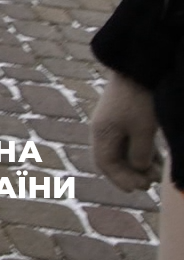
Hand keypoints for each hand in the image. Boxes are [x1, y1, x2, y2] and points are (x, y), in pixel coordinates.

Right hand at [92, 69, 160, 192]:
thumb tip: (139, 170)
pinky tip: (157, 159)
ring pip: (122, 151)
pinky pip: (129, 141)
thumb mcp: (143, 130)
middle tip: (149, 184)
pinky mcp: (123, 117)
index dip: (120, 179)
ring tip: (156, 173)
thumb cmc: (139, 100)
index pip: (105, 163)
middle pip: (111, 159)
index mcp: (102, 133)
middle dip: (129, 174)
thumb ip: (140, 154)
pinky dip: (141, 153)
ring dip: (137, 165)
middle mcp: (103, 129)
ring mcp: (112, 122)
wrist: (138, 70)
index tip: (137, 189)